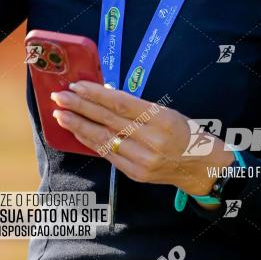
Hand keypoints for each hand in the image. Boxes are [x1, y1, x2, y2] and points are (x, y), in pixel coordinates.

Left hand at [50, 81, 234, 195]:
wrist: (201, 167)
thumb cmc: (184, 133)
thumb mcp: (167, 112)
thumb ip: (137, 107)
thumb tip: (104, 95)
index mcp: (161, 119)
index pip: (121, 104)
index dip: (96, 95)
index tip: (77, 86)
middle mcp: (151, 140)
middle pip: (108, 120)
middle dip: (80, 107)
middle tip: (59, 97)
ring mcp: (142, 160)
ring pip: (103, 140)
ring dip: (79, 126)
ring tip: (60, 115)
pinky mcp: (135, 173)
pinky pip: (107, 155)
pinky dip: (90, 142)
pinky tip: (78, 132)